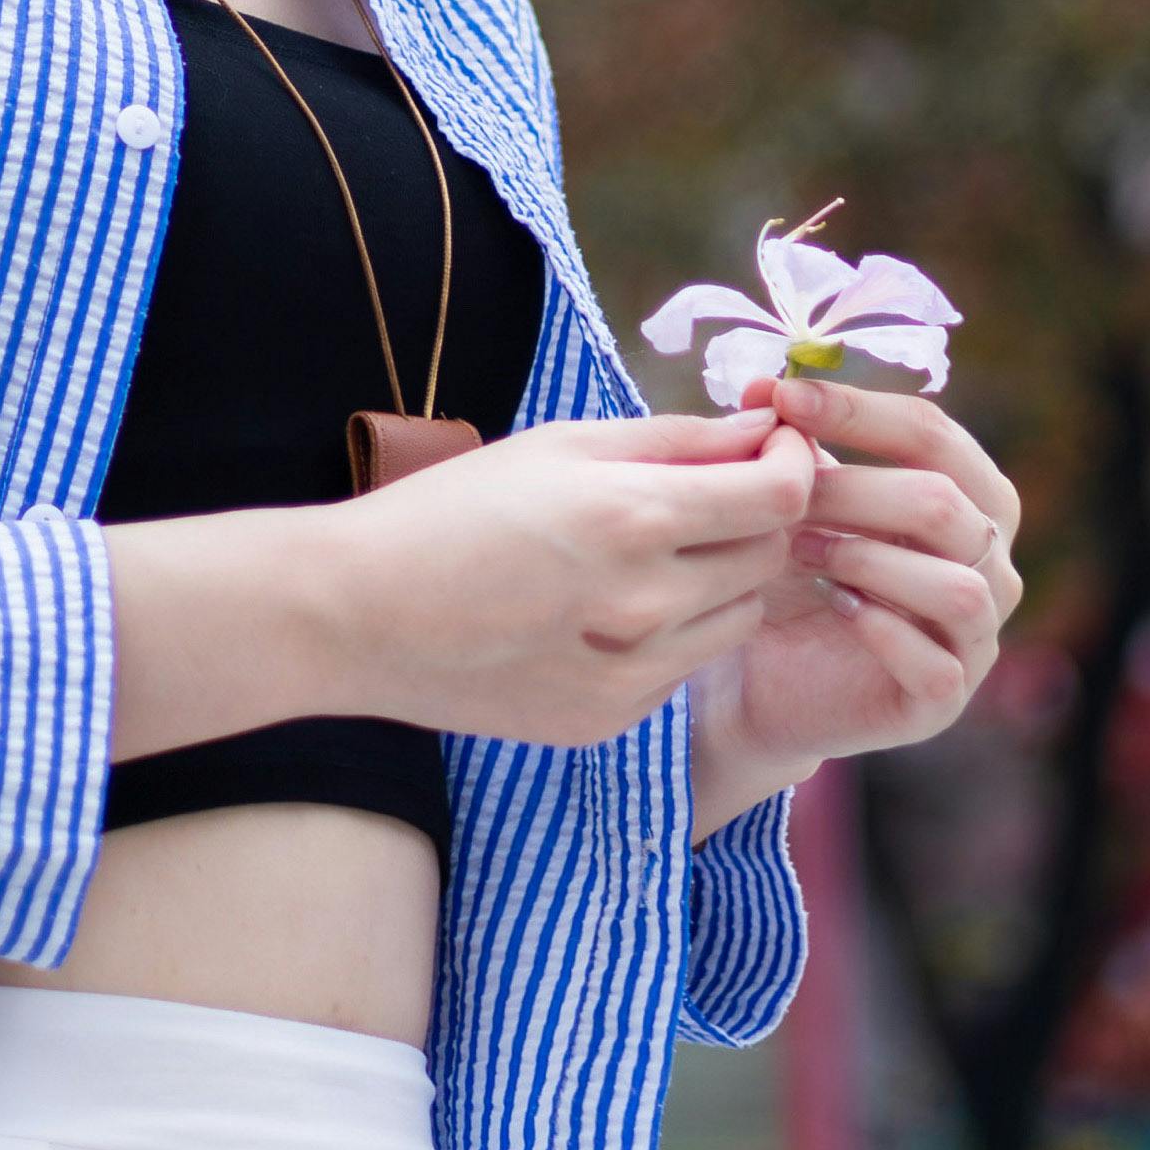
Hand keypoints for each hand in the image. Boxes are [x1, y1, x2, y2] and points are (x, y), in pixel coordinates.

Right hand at [105, 408, 821, 769]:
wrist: (356, 616)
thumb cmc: (449, 510)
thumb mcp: (557, 444)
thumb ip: (672, 439)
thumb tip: (762, 430)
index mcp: (631, 517)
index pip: (780, 497)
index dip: (793, 465)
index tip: (774, 447)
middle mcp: (645, 603)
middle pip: (769, 558)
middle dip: (760, 518)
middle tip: (719, 491)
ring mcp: (630, 674)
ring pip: (739, 617)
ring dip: (723, 578)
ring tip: (654, 549)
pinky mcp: (610, 718)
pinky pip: (684, 665)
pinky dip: (672, 630)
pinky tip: (607, 606)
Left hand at [687, 373, 1023, 825]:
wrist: (757, 679)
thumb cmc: (789, 574)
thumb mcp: (790, 500)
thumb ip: (791, 445)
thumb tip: (761, 390)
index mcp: (969, 497)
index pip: (933, 433)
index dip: (857, 409)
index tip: (780, 397)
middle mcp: (991, 563)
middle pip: (942, 503)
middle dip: (851, 489)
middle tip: (779, 492)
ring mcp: (976, 636)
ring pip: (956, 584)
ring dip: (866, 558)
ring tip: (797, 551)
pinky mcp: (944, 700)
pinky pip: (937, 663)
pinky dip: (883, 629)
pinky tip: (832, 606)